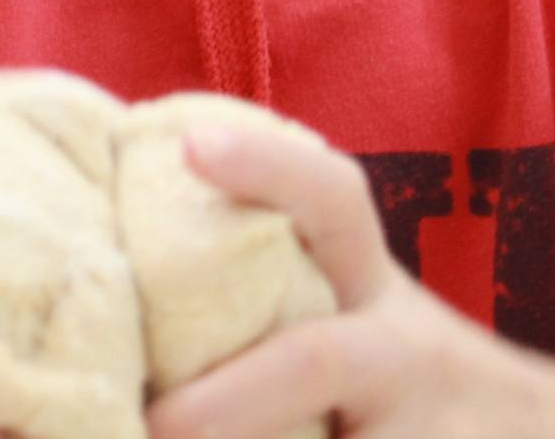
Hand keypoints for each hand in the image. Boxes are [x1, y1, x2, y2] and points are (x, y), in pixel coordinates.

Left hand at [145, 127, 554, 438]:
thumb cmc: (414, 388)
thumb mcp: (366, 318)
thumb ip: (276, 292)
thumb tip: (117, 262)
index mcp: (373, 296)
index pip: (332, 205)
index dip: (268, 169)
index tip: (193, 145)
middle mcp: (406, 359)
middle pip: (318, 360)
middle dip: (225, 401)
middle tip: (154, 424)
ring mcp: (437, 437)